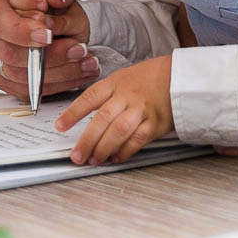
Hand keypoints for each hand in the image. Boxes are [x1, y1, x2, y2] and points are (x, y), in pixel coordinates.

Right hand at [0, 0, 96, 100]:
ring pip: (18, 76)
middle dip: (48, 55)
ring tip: (87, 61)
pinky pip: (27, 89)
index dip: (23, 31)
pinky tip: (80, 73)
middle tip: (79, 49)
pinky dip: (57, 84)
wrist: (41, 13)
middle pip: (9, 54)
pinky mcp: (3, 79)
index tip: (50, 32)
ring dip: (57, 72)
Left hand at [54, 55, 173, 164]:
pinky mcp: (155, 123)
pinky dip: (125, 151)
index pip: (90, 97)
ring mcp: (141, 110)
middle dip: (87, 140)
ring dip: (104, 148)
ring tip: (93, 160)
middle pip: (103, 119)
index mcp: (115, 83)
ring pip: (119, 131)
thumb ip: (104, 96)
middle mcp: (127, 96)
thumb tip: (82, 118)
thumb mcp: (122, 78)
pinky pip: (137, 140)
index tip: (60, 126)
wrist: (177, 77)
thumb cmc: (147, 79)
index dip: (73, 113)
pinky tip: (115, 158)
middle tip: (77, 155)